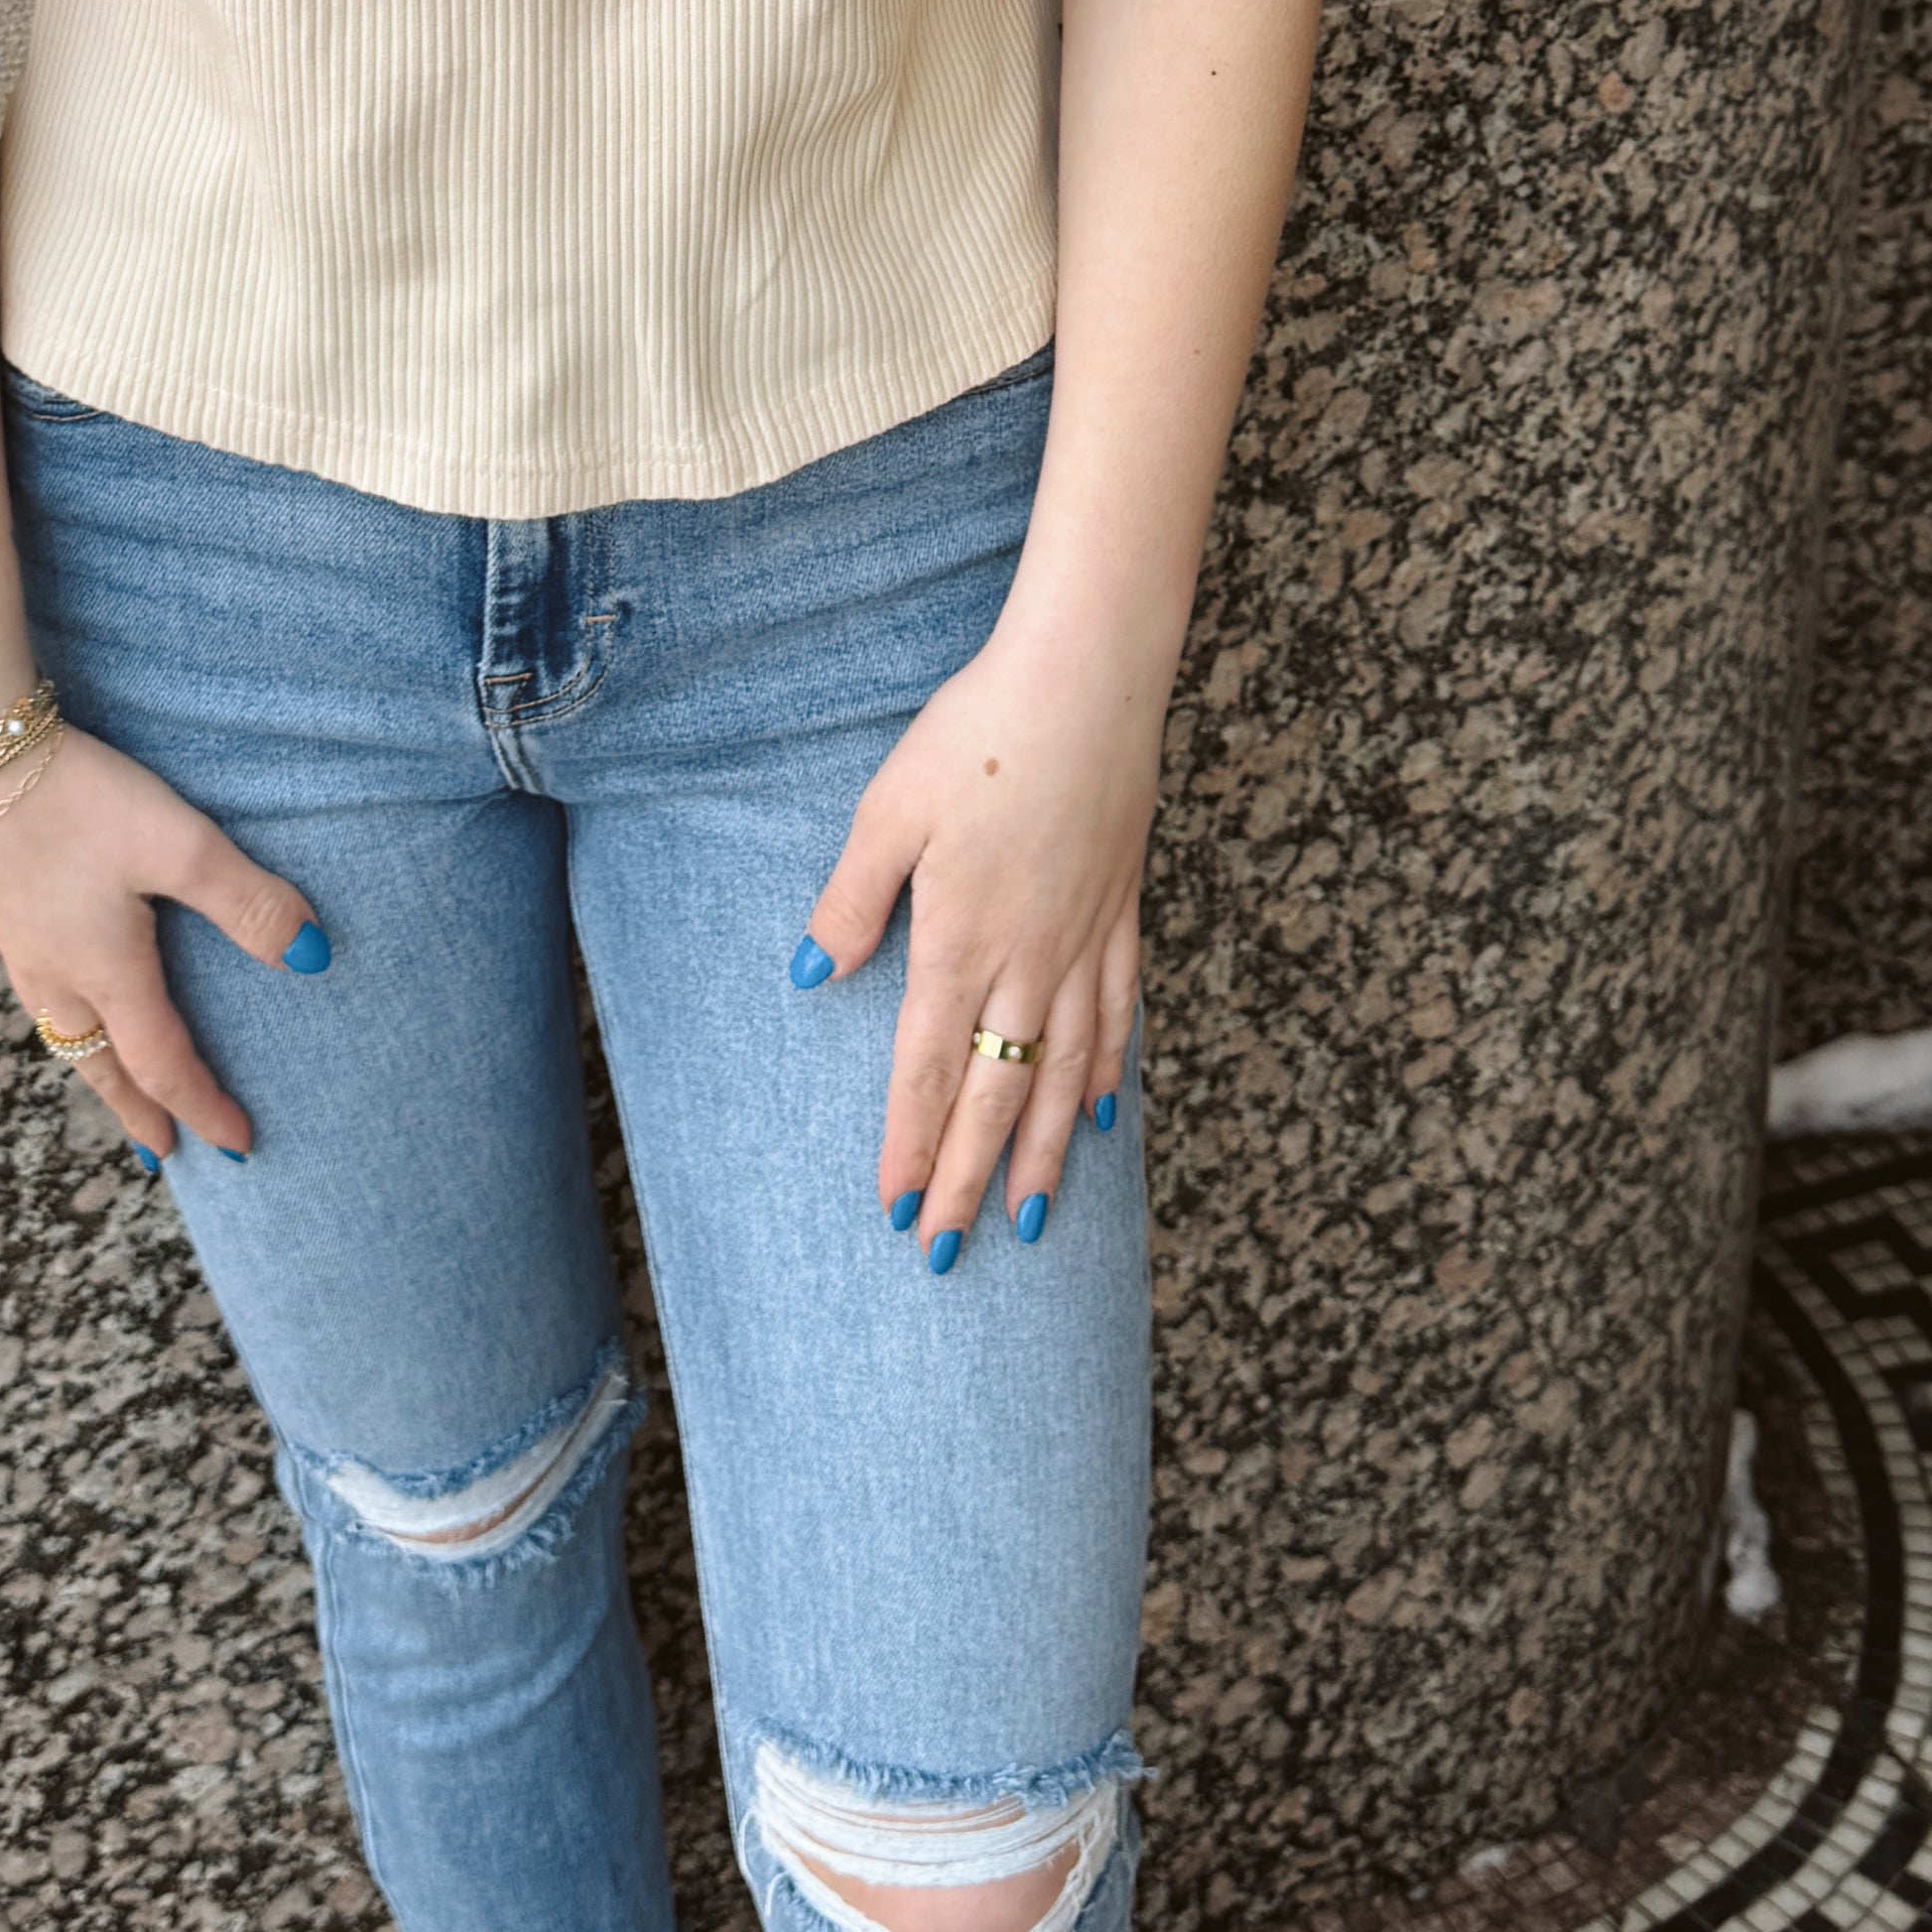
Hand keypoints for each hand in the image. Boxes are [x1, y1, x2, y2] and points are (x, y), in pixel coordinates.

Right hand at [0, 726, 319, 1160]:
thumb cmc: (73, 800)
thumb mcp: (176, 844)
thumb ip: (246, 900)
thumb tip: (312, 958)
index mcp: (107, 973)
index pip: (164, 1065)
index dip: (204, 1107)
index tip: (239, 1146)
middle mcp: (58, 974)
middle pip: (103, 1068)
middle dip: (138, 1113)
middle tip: (161, 1155)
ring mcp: (21, 945)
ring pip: (64, 1037)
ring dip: (97, 1074)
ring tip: (114, 1089)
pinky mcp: (0, 911)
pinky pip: (40, 1000)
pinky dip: (65, 1028)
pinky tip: (63, 998)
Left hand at [797, 621, 1151, 1262]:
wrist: (1089, 677)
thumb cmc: (979, 734)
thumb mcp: (891, 808)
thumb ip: (852, 899)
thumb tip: (810, 975)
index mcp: (963, 938)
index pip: (930, 1069)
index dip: (914, 1147)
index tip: (895, 1210)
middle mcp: (1031, 958)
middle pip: (998, 1094)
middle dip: (970, 1181)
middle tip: (948, 1254)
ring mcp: (1085, 940)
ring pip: (1065, 1073)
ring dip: (1044, 1154)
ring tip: (1031, 1222)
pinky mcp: (1121, 912)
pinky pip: (1118, 1017)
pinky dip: (1108, 1077)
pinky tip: (1100, 1119)